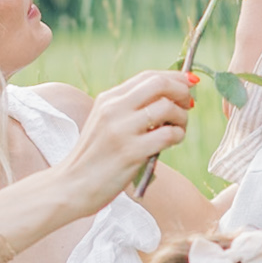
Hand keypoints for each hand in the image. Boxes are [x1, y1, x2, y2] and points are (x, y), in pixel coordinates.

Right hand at [64, 71, 196, 209]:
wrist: (72, 186)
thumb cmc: (94, 158)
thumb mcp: (106, 124)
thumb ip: (130, 109)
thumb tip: (169, 97)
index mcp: (108, 99)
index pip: (148, 76)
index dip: (174, 77)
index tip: (189, 84)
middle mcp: (114, 109)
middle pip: (159, 84)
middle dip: (182, 91)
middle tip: (188, 105)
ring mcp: (122, 130)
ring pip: (167, 108)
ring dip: (181, 117)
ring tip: (178, 129)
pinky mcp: (130, 152)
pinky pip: (167, 135)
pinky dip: (178, 136)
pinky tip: (173, 142)